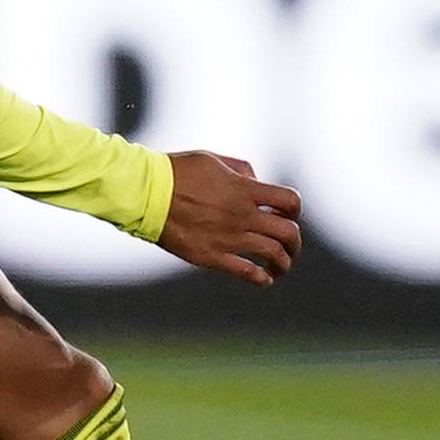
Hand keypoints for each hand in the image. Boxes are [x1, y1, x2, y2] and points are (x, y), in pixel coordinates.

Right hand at [157, 151, 301, 287]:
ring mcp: (228, 238)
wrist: (144, 194)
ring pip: (273, 255)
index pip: (290, 202)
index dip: (295, 210)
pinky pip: (246, 272)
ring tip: (281, 266)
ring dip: (284, 262)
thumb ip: (241, 170)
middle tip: (290, 246)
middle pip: (288, 233)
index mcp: (244, 189)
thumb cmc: (175, 172)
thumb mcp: (213, 160)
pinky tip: (264, 279)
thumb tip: (256, 183)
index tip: (288, 215)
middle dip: (294, 241)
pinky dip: (261, 278)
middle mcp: (242, 215)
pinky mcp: (211, 256)